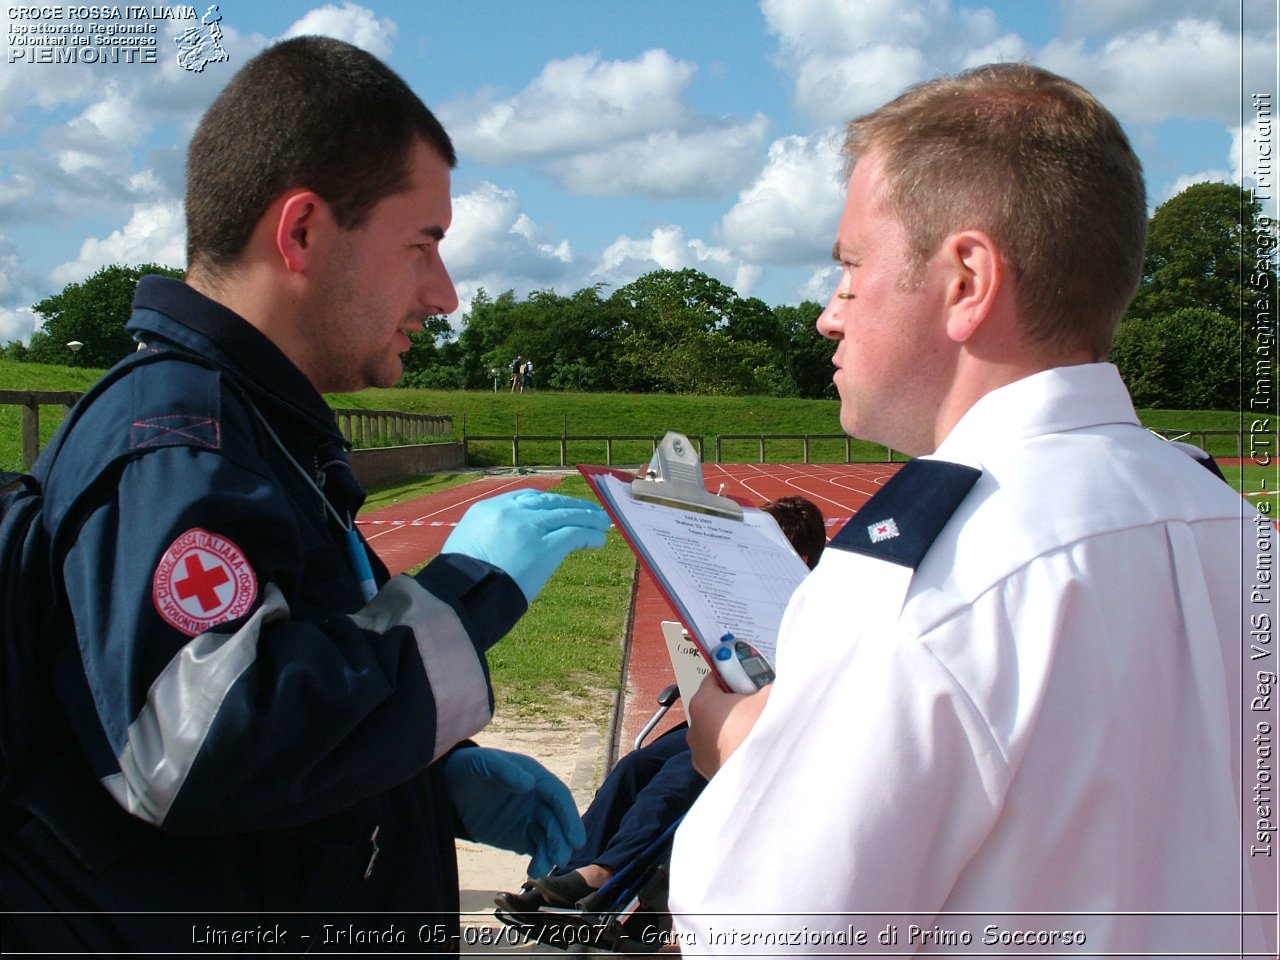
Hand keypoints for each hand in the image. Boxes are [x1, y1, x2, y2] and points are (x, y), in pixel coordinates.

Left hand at [442, 746, 584, 876]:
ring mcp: (530, 819)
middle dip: (561, 840)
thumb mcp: (484, 763)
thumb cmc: (470, 768)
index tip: (576, 839)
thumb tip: (529, 784)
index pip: (559, 797)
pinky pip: (535, 850)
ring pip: (548, 839)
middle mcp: (539, 800)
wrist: (450, 787)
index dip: (569, 817)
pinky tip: (534, 871)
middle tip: (560, 858)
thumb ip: (504, 771)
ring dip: (550, 854)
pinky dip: (538, 860)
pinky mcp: (520, 837)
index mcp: (536, 778)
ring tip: (540, 871)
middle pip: (558, 821)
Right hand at [443, 490, 609, 602]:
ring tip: (602, 523)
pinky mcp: (545, 548)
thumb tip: (507, 543)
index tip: (561, 506)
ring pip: (567, 515)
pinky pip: (574, 534)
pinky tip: (598, 539)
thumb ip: (489, 535)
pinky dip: (589, 535)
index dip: (548, 502)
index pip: (526, 497)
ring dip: (588, 518)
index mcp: (488, 509)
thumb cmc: (461, 581)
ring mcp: (529, 528)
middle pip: (550, 502)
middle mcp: (510, 512)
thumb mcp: (468, 544)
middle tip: (590, 510)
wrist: (463, 596)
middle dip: (572, 505)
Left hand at [686, 673, 771, 777]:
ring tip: (757, 729)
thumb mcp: (772, 697)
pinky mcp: (707, 771)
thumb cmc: (759, 735)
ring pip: (717, 729)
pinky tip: (751, 749)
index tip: (748, 678)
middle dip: (735, 702)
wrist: (760, 779)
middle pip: (715, 704)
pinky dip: (732, 748)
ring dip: (733, 727)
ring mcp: (699, 751)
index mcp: (703, 702)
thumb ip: (771, 682)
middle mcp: (694, 726)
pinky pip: (720, 751)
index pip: (714, 678)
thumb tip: (778, 678)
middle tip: (757, 703)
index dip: (733, 675)